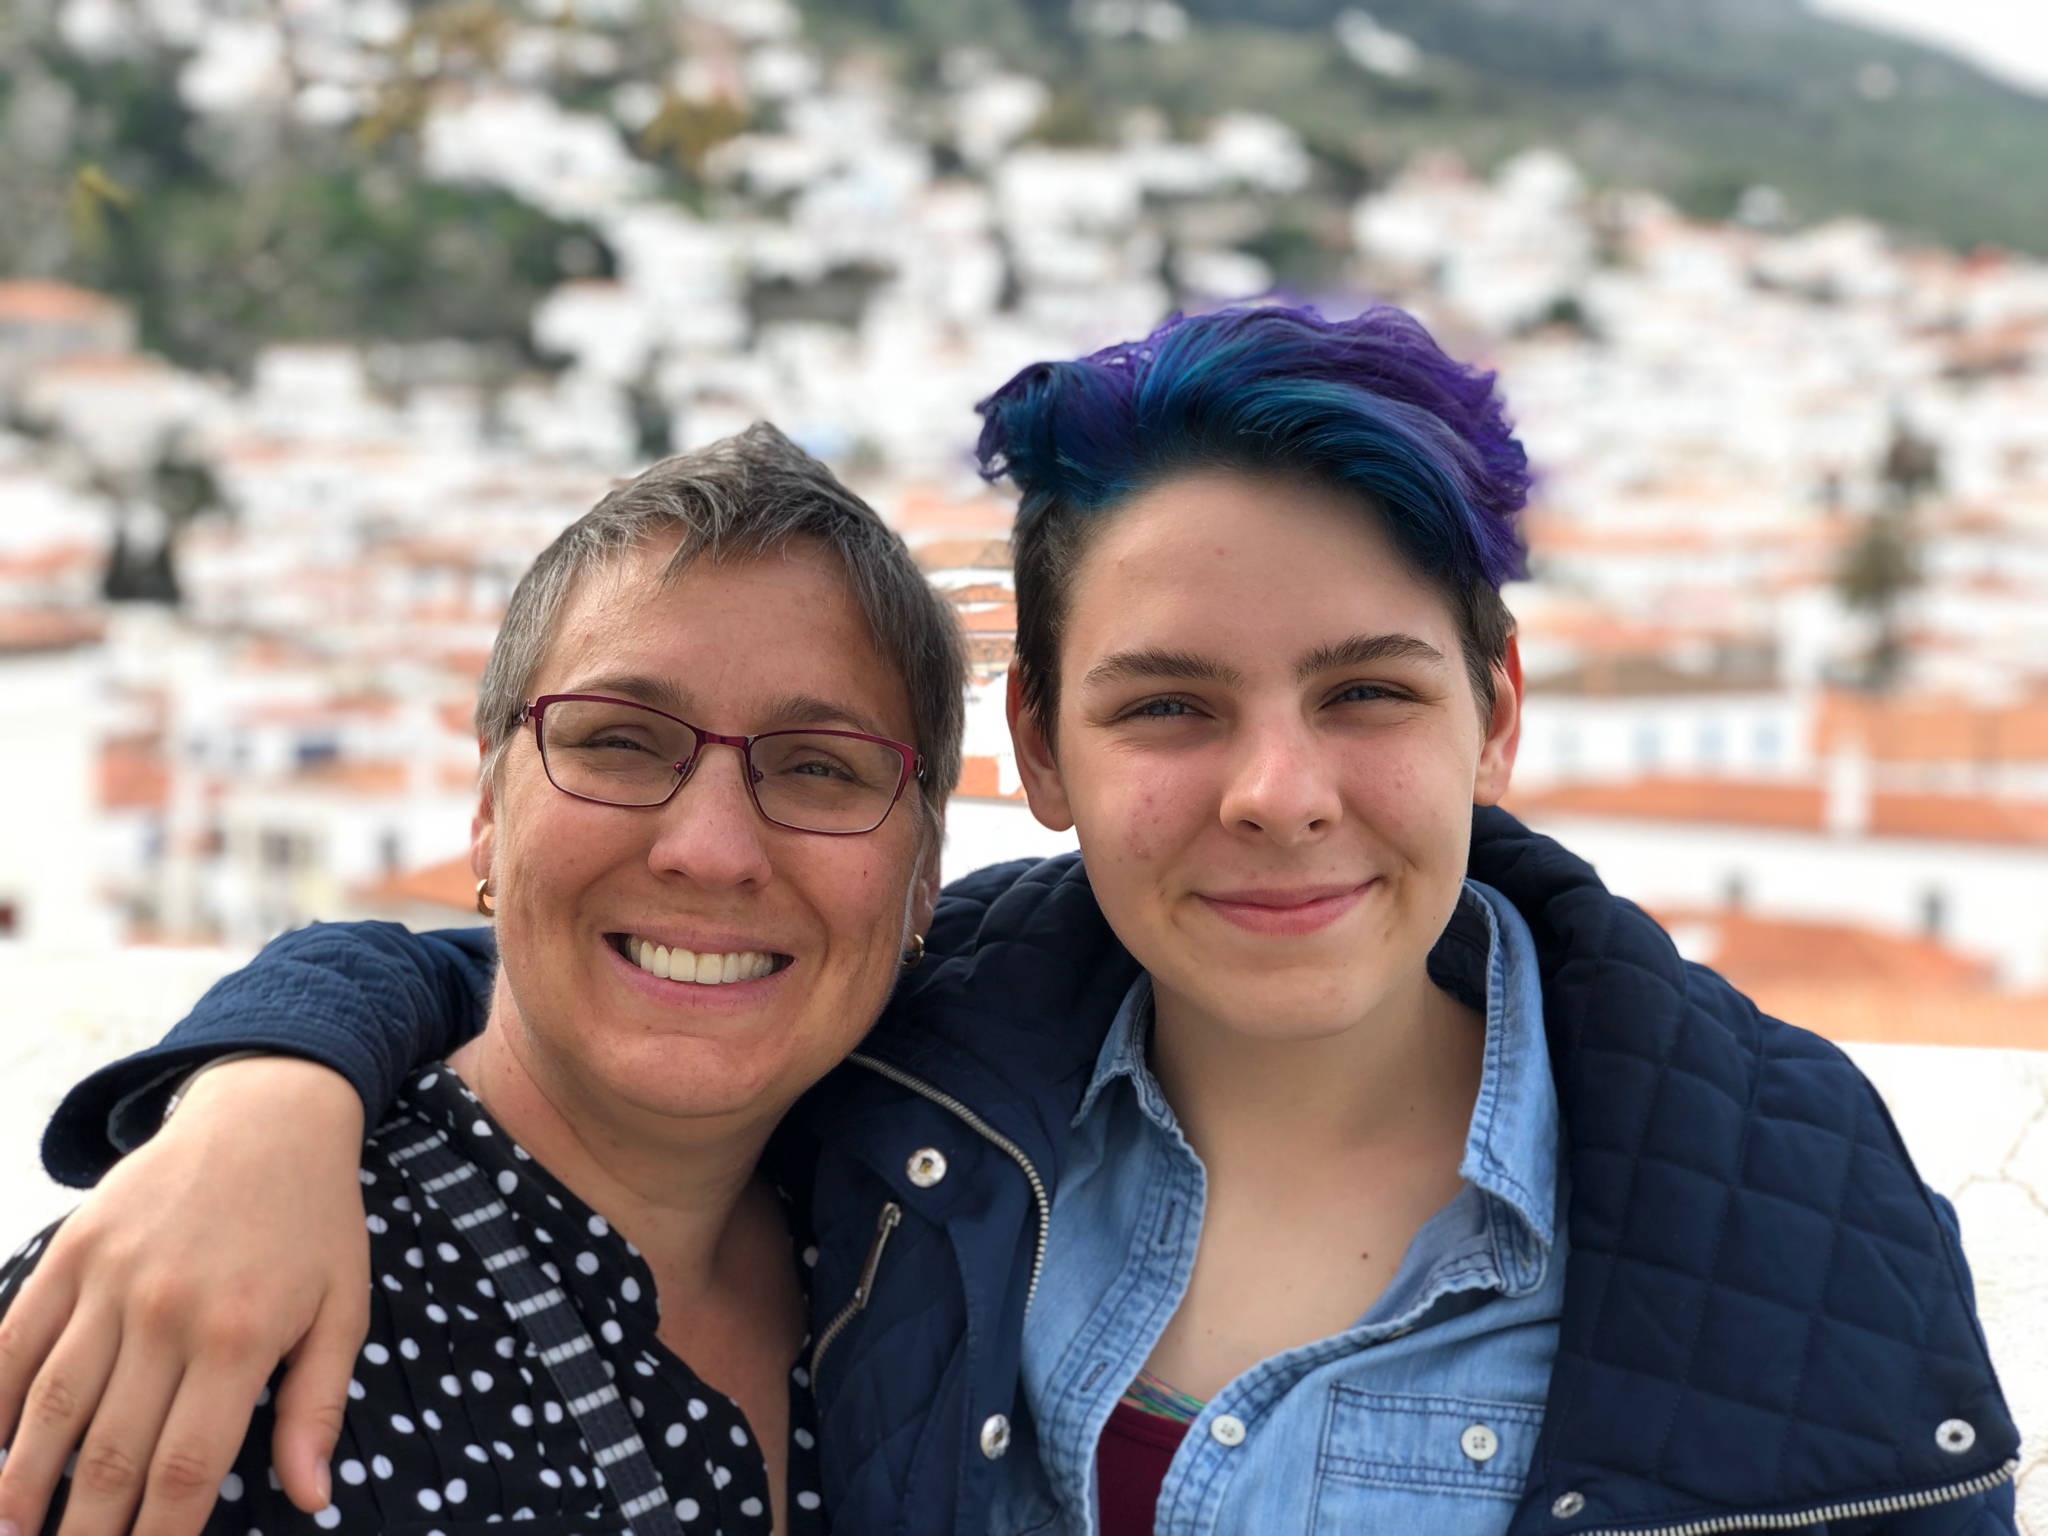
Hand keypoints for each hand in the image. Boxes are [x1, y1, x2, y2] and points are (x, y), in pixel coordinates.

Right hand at [0, 1058, 369, 1535]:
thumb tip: (313, 1498)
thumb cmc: (314, 1222)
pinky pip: (14, 1338)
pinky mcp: (72, 1250)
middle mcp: (167, 1312)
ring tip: (12, 1533)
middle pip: (108, 1452)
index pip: (186, 1468)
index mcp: (240, 1335)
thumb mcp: (343, 1307)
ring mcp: (111, 1280)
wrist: (270, 1114)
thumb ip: (317, 1406)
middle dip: (85, 1528)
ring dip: (22, 1483)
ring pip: (51, 1405)